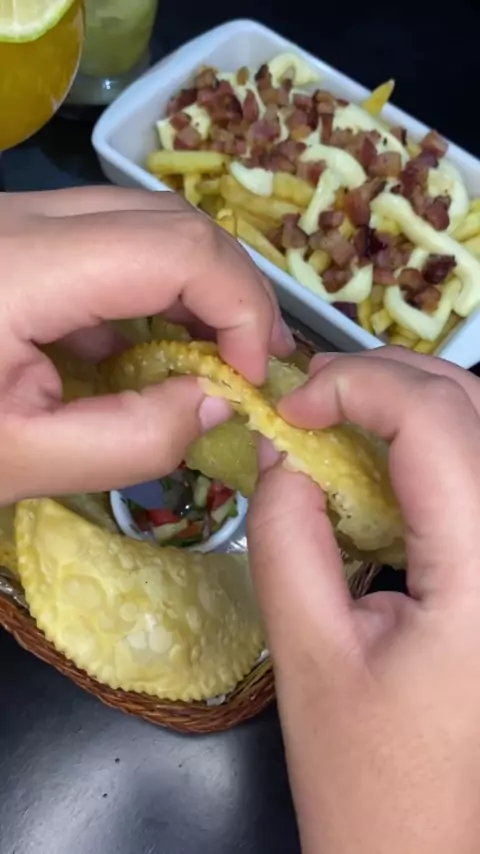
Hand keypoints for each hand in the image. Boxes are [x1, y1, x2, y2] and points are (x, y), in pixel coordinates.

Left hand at [0, 186, 292, 502]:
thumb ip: (133, 438)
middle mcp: (21, 219)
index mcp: (18, 268)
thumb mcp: (20, 464)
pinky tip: (150, 350)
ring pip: (143, 224)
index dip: (239, 305)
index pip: (176, 247)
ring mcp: (15, 221)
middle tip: (250, 365)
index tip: (252, 378)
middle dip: (229, 291)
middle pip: (169, 220)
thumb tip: (217, 399)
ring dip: (195, 289)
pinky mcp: (14, 240)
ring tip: (214, 359)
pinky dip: (151, 294)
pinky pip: (109, 244)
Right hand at [248, 347, 479, 853]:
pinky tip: (385, 472)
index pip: (436, 420)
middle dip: (384, 381)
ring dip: (412, 408)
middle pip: (472, 405)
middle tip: (311, 403)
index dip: (357, 385)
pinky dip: (433, 451)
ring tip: (341, 424)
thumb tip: (283, 452)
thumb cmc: (372, 781)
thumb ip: (287, 536)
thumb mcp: (309, 656)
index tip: (291, 404)